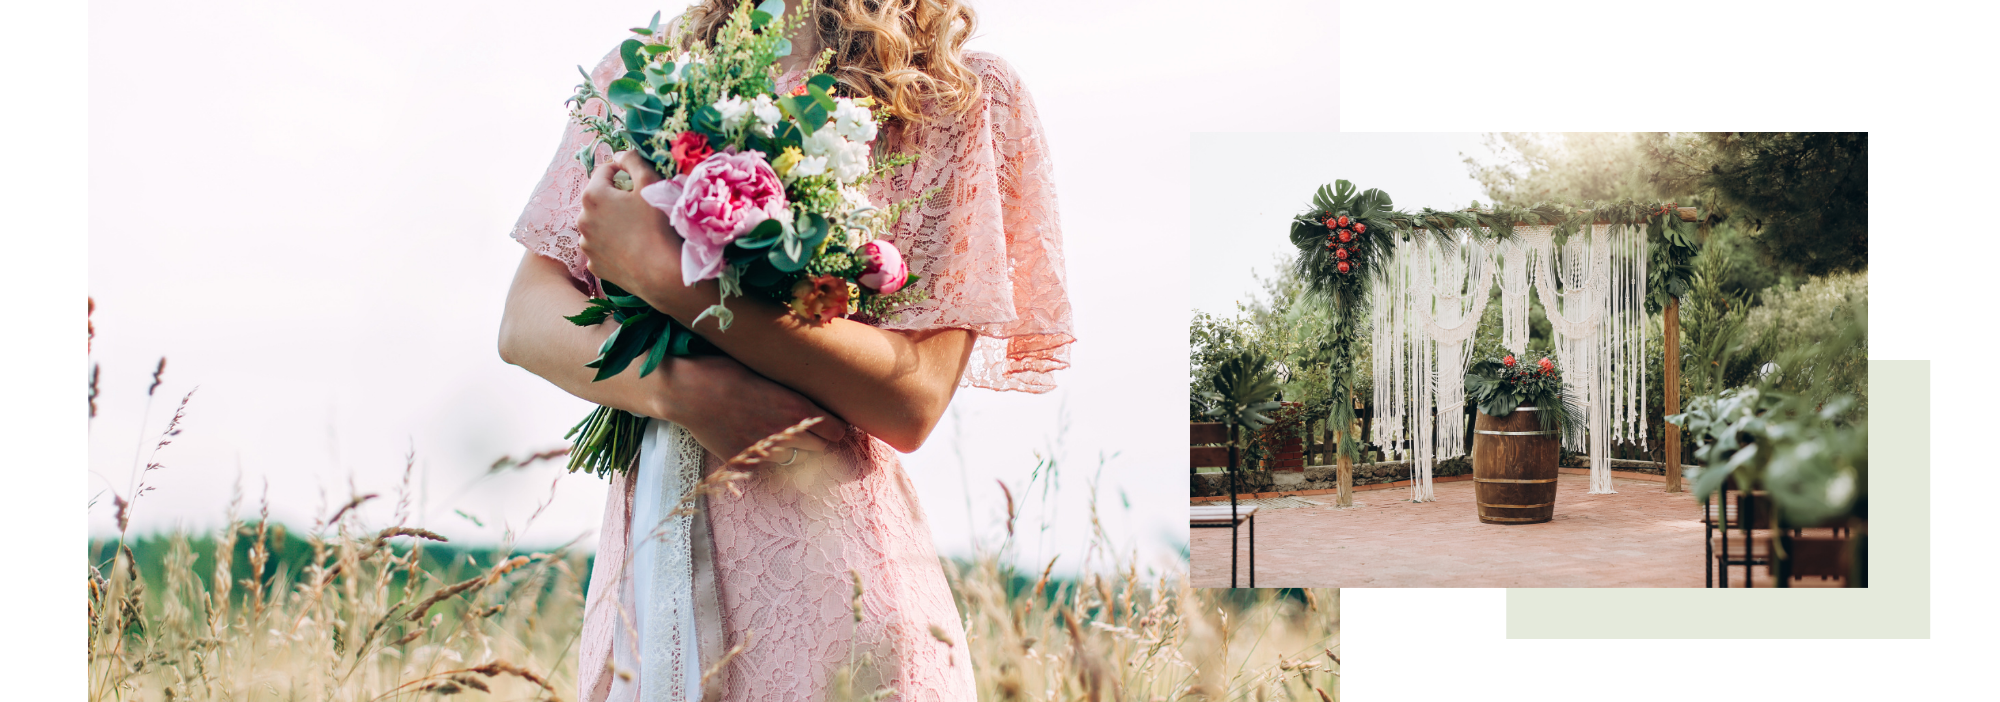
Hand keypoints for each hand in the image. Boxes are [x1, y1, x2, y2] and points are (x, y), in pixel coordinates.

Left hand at [578, 151, 681, 295]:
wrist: (661, 272)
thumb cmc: (657, 225)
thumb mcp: (650, 183)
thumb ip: (633, 161)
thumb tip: (621, 153)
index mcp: (593, 196)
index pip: (604, 171)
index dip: (622, 171)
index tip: (637, 178)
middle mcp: (582, 219)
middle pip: (598, 199)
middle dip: (615, 198)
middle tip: (638, 206)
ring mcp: (586, 245)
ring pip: (598, 224)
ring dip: (611, 221)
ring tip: (634, 229)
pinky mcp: (593, 264)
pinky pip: (600, 247)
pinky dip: (611, 244)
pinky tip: (630, 248)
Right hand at [651, 354, 850, 466]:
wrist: (688, 390)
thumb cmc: (726, 371)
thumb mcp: (768, 373)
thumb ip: (792, 393)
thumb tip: (811, 400)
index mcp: (796, 407)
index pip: (836, 431)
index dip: (833, 428)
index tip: (829, 425)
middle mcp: (786, 433)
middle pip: (820, 449)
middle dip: (815, 440)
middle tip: (801, 429)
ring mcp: (765, 452)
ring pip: (793, 460)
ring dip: (789, 451)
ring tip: (771, 432)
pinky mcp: (744, 463)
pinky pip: (764, 468)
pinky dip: (761, 459)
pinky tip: (749, 440)